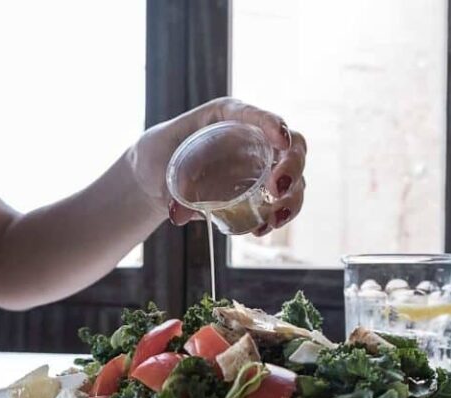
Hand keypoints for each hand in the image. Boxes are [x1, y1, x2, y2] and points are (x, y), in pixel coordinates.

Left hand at [127, 97, 306, 235]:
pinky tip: (262, 229)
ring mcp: (261, 166)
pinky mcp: (260, 192)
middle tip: (277, 190)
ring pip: (295, 178)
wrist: (155, 179)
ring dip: (292, 200)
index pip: (257, 115)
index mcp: (229, 117)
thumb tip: (179, 214)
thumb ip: (172, 185)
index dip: (273, 124)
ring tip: (274, 219)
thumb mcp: (159, 162)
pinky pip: (281, 203)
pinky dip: (278, 217)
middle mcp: (253, 139)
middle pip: (292, 146)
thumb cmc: (158, 156)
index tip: (280, 140)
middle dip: (292, 167)